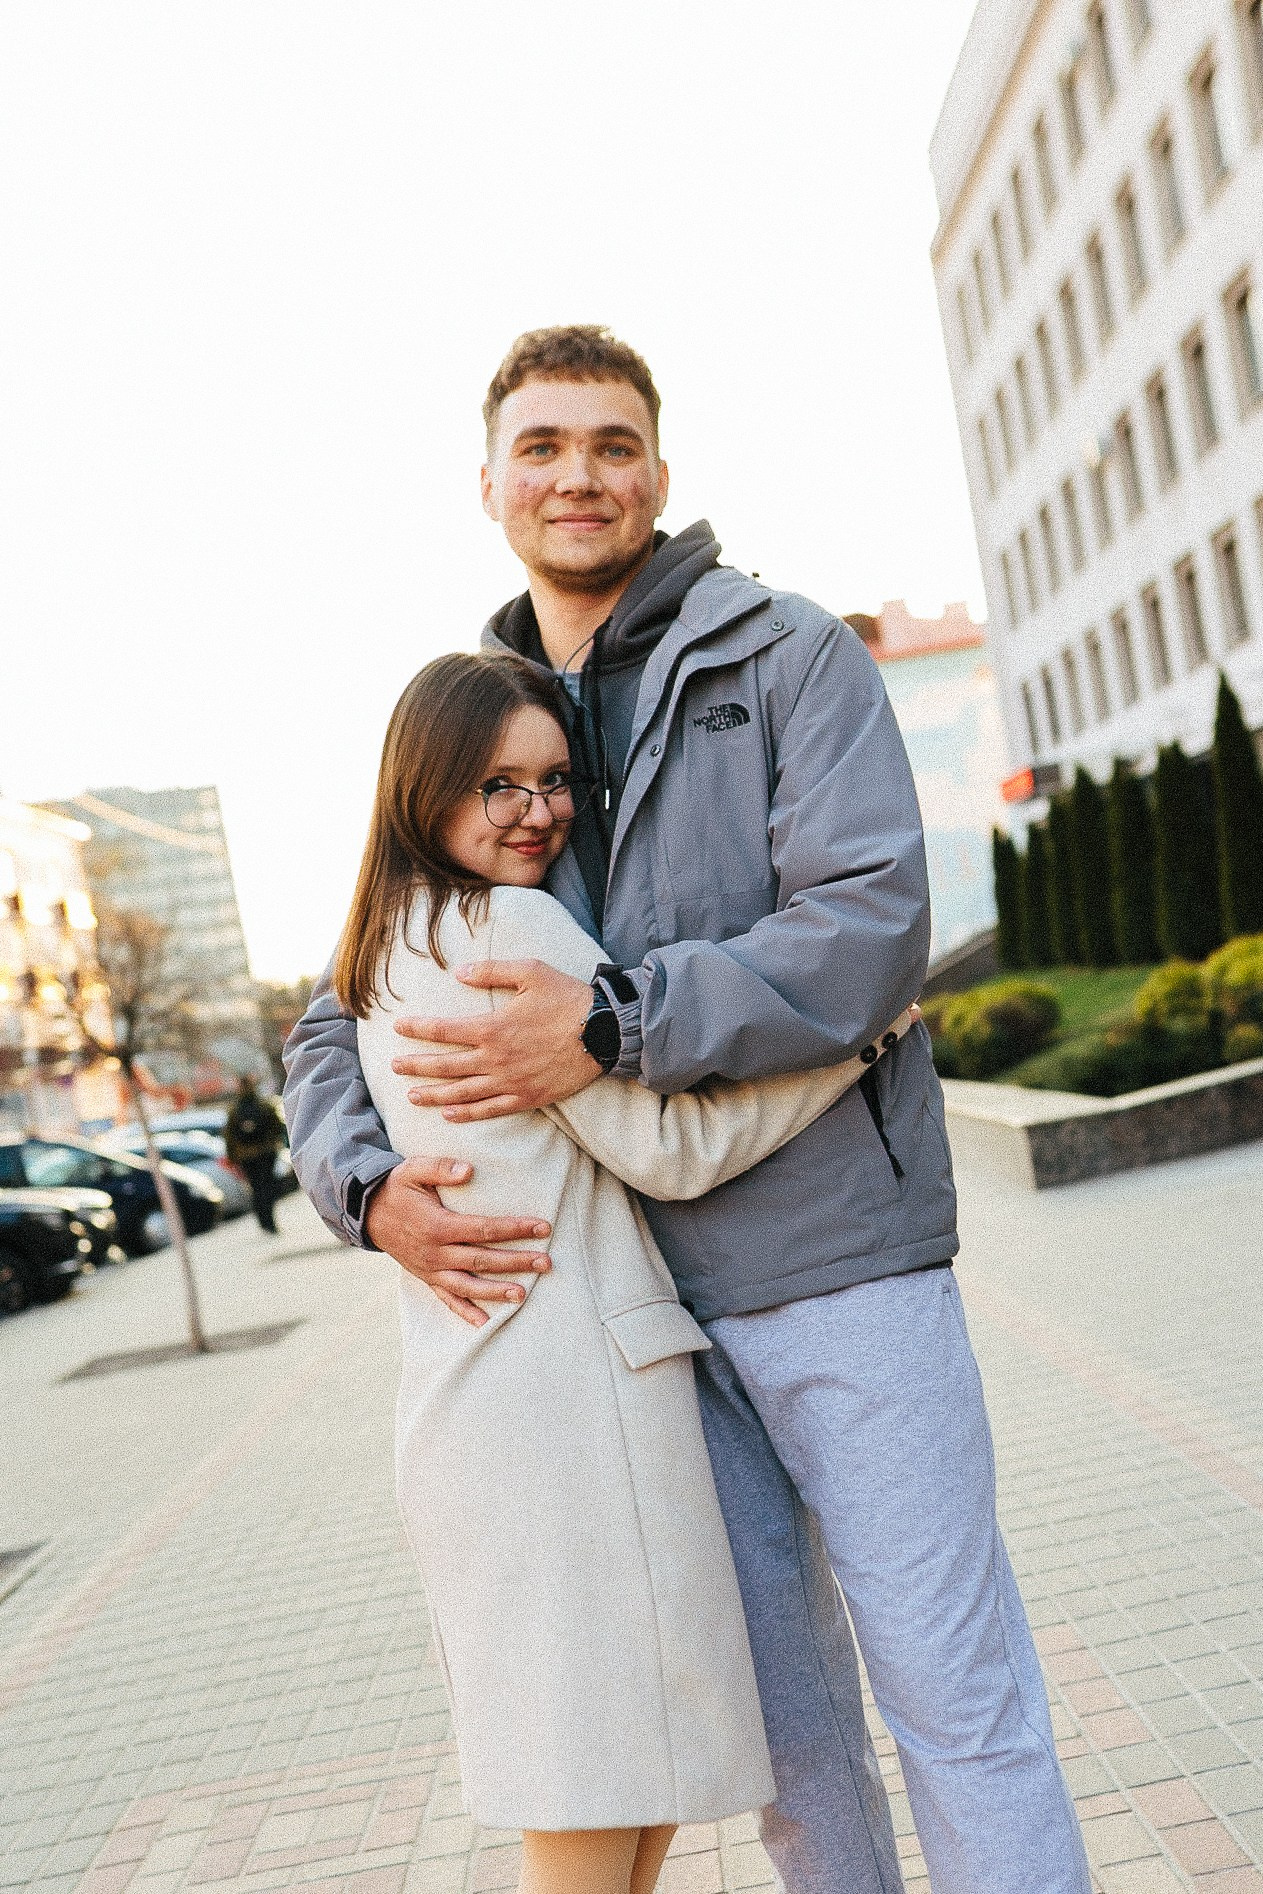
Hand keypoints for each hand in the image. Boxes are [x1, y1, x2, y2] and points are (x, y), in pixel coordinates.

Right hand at [364, 1155, 551, 1327]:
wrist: (368, 1212)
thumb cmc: (397, 1188)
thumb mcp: (413, 1170)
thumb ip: (440, 1167)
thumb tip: (469, 1171)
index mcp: (437, 1225)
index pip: (483, 1229)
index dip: (514, 1229)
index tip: (542, 1227)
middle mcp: (435, 1252)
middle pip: (482, 1260)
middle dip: (516, 1262)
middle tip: (546, 1263)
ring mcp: (430, 1269)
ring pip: (468, 1286)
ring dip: (496, 1291)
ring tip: (523, 1294)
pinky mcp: (426, 1278)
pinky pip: (447, 1299)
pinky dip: (465, 1313)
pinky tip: (485, 1324)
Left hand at [391, 959, 599, 1121]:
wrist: (606, 1033)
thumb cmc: (568, 998)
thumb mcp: (531, 971)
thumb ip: (492, 970)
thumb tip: (459, 973)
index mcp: (493, 1027)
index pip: (444, 1030)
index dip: (418, 1029)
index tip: (398, 1028)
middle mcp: (496, 1059)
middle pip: (446, 1066)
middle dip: (417, 1066)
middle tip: (394, 1068)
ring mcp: (511, 1082)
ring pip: (463, 1093)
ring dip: (434, 1095)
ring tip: (412, 1097)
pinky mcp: (528, 1097)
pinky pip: (491, 1110)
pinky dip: (468, 1114)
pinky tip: (450, 1115)